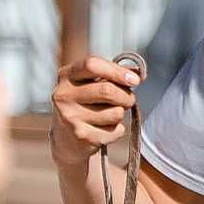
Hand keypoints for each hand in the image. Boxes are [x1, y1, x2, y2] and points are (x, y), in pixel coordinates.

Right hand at [50, 54, 142, 168]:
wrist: (67, 138)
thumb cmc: (86, 103)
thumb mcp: (91, 83)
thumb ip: (112, 75)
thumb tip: (138, 73)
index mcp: (66, 75)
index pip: (92, 65)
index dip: (117, 71)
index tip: (135, 79)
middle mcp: (64, 95)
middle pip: (107, 90)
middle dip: (126, 96)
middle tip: (129, 100)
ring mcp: (71, 117)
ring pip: (115, 113)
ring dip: (121, 113)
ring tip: (112, 114)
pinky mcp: (82, 136)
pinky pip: (115, 131)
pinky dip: (118, 130)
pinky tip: (105, 129)